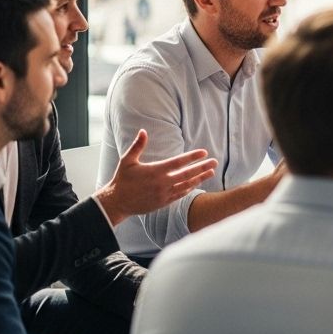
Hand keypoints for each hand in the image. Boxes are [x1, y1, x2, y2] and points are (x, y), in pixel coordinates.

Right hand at [94, 130, 216, 226]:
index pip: (178, 162)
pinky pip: (180, 194)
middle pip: (187, 174)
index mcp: (155, 171)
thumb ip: (137, 146)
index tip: (204, 152)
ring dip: (200, 178)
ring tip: (211, 172)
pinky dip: (190, 188)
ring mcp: (164, 194)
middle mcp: (162, 183)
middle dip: (202, 167)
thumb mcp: (127, 160)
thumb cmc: (122, 179)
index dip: (192, 157)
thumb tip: (143, 131)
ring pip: (187, 185)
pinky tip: (197, 183)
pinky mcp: (164, 202)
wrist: (117, 202)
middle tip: (215, 162)